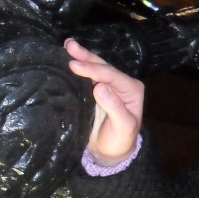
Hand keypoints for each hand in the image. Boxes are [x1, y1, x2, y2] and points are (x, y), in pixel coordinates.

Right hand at [65, 38, 143, 164]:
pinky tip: (66, 57)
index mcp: (131, 89)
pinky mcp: (96, 90)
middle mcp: (121, 84)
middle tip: (69, 45)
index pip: (111, 75)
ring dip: (81, 56)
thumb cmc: (120, 140)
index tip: (75, 65)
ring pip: (95, 67)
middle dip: (86, 56)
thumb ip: (115, 107)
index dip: (93, 69)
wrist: (111, 152)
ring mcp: (108, 85)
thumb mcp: (123, 127)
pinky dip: (78, 66)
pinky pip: (87, 76)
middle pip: (103, 67)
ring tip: (67, 45)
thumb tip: (100, 87)